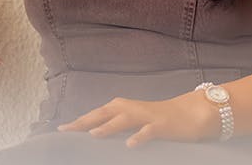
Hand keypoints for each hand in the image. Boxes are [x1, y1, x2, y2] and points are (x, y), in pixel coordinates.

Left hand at [56, 90, 219, 147]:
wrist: (189, 114)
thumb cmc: (157, 120)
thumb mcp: (134, 122)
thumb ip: (116, 126)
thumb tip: (93, 134)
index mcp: (124, 108)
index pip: (97, 114)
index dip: (80, 121)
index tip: (61, 130)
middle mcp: (132, 109)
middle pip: (105, 113)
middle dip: (86, 121)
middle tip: (68, 130)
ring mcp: (147, 116)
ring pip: (124, 119)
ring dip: (109, 126)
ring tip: (94, 135)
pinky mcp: (162, 125)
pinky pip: (149, 131)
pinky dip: (139, 136)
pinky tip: (130, 145)